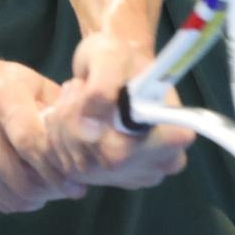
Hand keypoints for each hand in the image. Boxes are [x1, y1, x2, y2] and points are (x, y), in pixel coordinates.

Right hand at [0, 53, 88, 212]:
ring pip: (12, 195)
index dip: (59, 169)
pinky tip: (27, 184)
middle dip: (53, 189)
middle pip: (23, 178)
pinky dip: (18, 199)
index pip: (32, 143)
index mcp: (0, 98)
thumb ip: (60, 110)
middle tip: (71, 188)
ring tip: (52, 187)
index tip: (79, 183)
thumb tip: (92, 141)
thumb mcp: (30, 82)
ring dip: (39, 198)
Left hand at [43, 32, 193, 187]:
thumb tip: (90, 130)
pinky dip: (60, 140)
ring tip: (74, 97)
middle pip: (103, 161)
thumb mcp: (110, 55)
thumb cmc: (119, 57)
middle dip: (75, 123)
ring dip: (64, 128)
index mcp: (173, 133)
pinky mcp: (108, 179)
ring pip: (82, 167)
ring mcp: (134, 175)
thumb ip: (102, 88)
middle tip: (76, 88)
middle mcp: (161, 162)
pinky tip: (69, 116)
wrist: (113, 67)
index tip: (86, 93)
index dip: (97, 128)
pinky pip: (71, 170)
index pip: (127, 150)